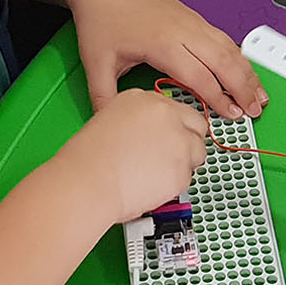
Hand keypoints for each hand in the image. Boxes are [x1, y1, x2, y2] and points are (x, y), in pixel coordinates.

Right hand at [59, 89, 210, 223]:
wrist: (88, 181)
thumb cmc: (88, 159)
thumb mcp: (110, 123)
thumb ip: (138, 124)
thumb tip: (154, 137)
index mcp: (143, 98)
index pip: (176, 109)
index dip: (174, 127)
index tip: (168, 138)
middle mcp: (165, 114)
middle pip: (196, 125)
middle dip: (189, 141)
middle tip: (170, 157)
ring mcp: (178, 139)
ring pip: (198, 152)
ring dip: (183, 164)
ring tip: (155, 174)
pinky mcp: (183, 166)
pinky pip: (188, 177)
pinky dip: (174, 185)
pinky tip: (151, 186)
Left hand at [68, 0, 266, 119]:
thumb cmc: (103, 17)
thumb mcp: (97, 63)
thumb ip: (106, 98)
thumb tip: (111, 123)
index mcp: (163, 43)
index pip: (200, 76)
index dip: (219, 98)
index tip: (230, 115)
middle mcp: (184, 30)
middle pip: (224, 62)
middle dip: (243, 88)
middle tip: (253, 111)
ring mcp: (192, 22)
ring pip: (230, 48)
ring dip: (247, 72)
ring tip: (259, 95)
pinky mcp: (194, 18)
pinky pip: (224, 39)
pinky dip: (240, 57)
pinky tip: (246, 70)